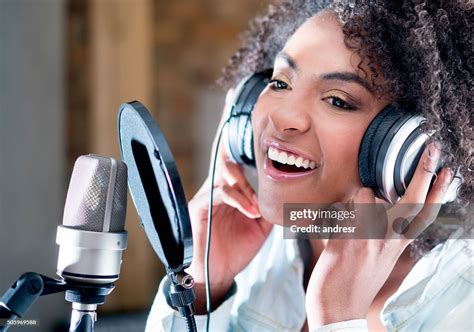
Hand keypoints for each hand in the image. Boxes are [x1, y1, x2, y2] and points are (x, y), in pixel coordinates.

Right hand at [186, 89, 272, 312]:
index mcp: (233, 186)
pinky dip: (239, 200)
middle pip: (225, 153)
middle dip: (231, 134)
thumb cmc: (239, 245)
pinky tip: (250, 209)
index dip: (237, 134)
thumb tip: (294, 193)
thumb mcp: (262, 222)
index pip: (237, 156)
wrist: (218, 271)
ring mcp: (208, 195)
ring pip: (225, 173)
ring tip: (257, 196)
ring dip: (244, 182)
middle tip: (242, 117)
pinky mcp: (201, 207)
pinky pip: (220, 195)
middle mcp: (219, 185)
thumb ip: (271, 202)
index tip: (240, 107)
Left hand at [306, 143, 452, 326]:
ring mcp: (372, 237)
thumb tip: (369, 200)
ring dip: (350, 202)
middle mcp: (390, 239)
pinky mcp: (350, 236)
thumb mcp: (376, 258)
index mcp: (398, 245)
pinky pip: (341, 206)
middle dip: (425, 171)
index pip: (425, 215)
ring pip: (364, 194)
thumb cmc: (354, 282)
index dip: (438, 192)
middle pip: (413, 200)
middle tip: (432, 150)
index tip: (447, 172)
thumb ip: (379, 231)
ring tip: (343, 226)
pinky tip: (332, 231)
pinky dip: (334, 212)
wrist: (338, 309)